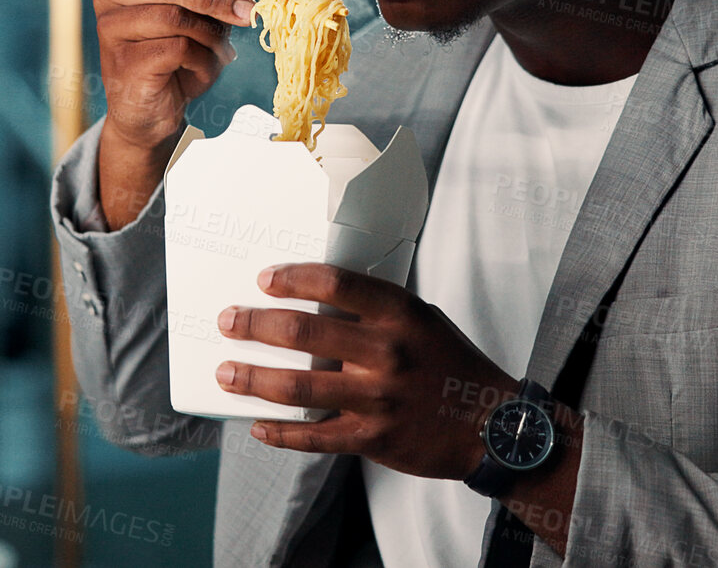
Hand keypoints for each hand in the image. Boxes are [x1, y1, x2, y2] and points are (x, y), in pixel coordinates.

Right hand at [91, 0, 255, 225]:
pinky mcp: (123, 61)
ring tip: (220, 53)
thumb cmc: (175, 59)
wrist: (152, 111)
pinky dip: (201, 60)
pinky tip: (200, 71)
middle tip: (245, 11)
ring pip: (176, 17)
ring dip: (211, 36)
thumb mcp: (196, 19)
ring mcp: (111, 29)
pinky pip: (178, 49)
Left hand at [214, 262, 520, 480]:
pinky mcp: (372, 437)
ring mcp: (377, 398)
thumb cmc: (452, 365)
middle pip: (303, 333)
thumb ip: (376, 311)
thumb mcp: (423, 321)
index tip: (264, 280)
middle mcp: (386, 352)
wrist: (491, 426)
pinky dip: (280, 433)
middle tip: (228, 321)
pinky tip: (257, 426)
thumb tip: (315, 302)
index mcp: (399, 314)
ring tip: (226, 372)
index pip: (334, 284)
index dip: (292, 279)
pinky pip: (314, 436)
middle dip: (255, 325)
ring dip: (253, 379)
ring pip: (298, 387)